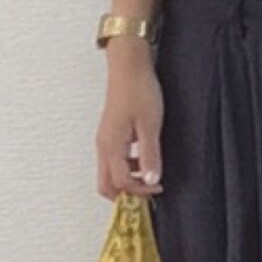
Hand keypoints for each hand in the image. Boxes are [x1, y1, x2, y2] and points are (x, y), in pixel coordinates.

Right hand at [95, 57, 165, 200]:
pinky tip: (144, 160)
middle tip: (148, 193)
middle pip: (106, 185)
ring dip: (127, 181)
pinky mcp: (110, 134)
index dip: (140, 190)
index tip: (158, 187)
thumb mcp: (150, 125)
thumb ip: (150, 155)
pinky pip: (114, 160)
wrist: (129, 67)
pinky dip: (127, 168)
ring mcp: (105, 140)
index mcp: (111, 146)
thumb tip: (152, 179)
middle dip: (126, 194)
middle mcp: (103, 146)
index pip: (121, 182)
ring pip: (109, 173)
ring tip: (149, 177)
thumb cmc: (139, 90)